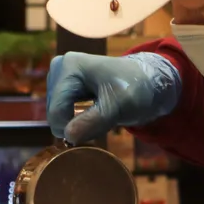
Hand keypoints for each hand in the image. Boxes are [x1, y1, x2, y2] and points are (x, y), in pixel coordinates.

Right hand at [47, 52, 182, 143]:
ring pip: (59, 115)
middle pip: (55, 113)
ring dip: (79, 122)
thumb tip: (67, 136)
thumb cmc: (135, 89)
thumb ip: (92, 122)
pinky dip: (78, 118)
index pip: (57, 110)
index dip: (72, 129)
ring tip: (101, 114)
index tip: (98, 129)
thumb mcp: (117, 107)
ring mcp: (60, 76)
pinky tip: (95, 111)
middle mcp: (59, 67)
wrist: (148, 81)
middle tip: (104, 119)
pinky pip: (63, 111)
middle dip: (76, 124)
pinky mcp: (63, 85)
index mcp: (70, 66)